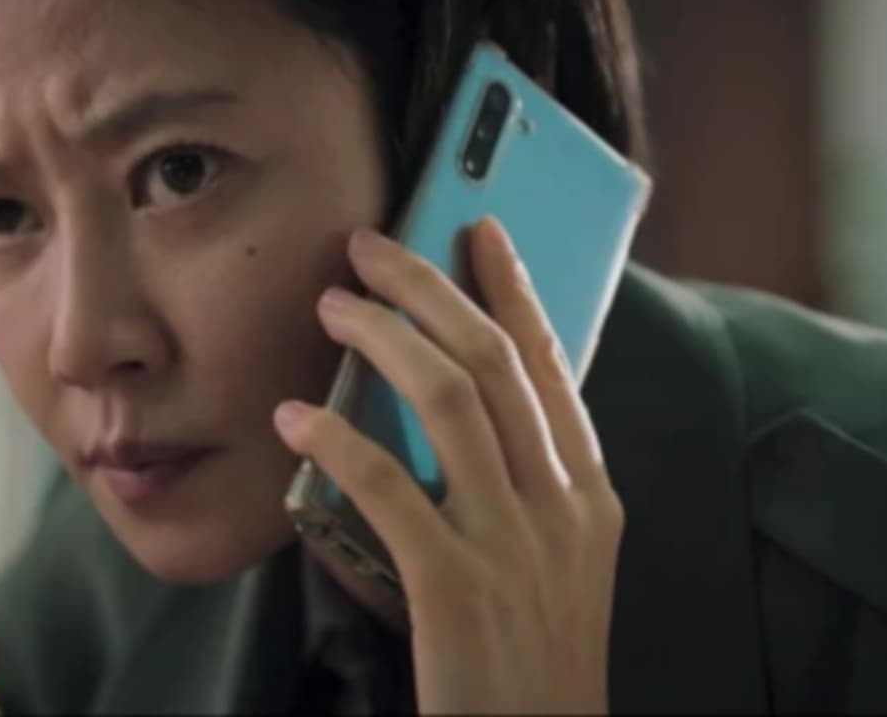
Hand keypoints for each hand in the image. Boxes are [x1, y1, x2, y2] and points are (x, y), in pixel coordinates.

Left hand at [273, 218, 623, 713]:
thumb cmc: (533, 654)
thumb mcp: (554, 560)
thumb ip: (520, 485)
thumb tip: (455, 406)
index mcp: (588, 494)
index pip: (551, 367)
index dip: (512, 291)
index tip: (478, 233)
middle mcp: (560, 505)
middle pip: (495, 363)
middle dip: (430, 289)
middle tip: (370, 249)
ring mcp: (512, 543)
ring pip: (451, 402)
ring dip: (385, 339)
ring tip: (332, 307)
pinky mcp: (455, 586)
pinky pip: (390, 486)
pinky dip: (338, 440)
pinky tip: (297, 418)